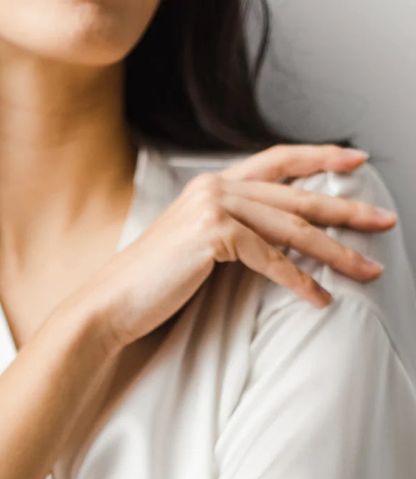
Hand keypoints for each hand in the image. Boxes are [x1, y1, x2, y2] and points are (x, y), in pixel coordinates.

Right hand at [83, 143, 398, 350]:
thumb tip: (280, 240)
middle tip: (383, 223)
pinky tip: (320, 297)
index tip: (357, 162)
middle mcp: (215, 187)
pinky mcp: (211, 235)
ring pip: (291, 228)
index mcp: (212, 185)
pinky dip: (299, 280)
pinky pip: (270, 258)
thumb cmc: (153, 286)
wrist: (110, 304)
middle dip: (347, 212)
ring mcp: (212, 207)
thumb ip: (234, 233)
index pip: (278, 162)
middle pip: (296, 196)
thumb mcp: (198, 249)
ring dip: (335, 252)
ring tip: (367, 268)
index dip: (320, 159)